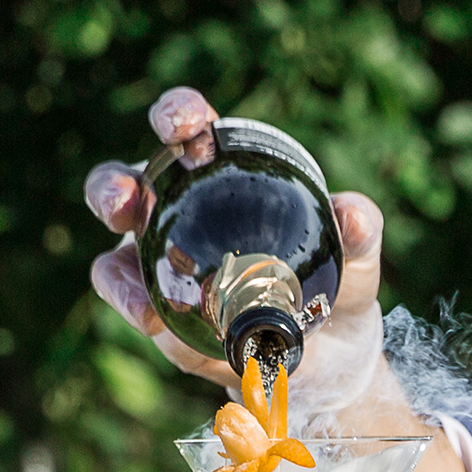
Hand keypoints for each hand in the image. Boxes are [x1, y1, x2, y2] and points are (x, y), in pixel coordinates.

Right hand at [84, 86, 388, 417]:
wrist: (332, 358)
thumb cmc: (336, 286)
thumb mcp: (357, 259)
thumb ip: (360, 232)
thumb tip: (351, 212)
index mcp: (222, 177)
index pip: (189, 130)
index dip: (177, 113)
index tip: (185, 124)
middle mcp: (178, 212)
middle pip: (123, 185)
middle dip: (112, 188)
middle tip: (126, 201)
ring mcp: (159, 263)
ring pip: (114, 256)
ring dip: (114, 270)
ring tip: (134, 281)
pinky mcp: (158, 311)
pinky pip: (133, 305)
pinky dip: (136, 309)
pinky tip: (155, 321)